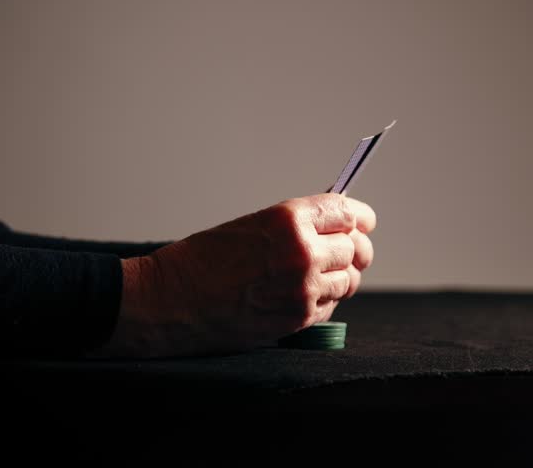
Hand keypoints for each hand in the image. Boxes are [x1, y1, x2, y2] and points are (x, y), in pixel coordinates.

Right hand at [96, 193, 375, 357]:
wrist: (169, 300)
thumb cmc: (201, 259)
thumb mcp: (251, 226)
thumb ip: (296, 225)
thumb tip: (336, 227)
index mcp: (289, 219)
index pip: (348, 213)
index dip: (360, 218)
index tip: (363, 222)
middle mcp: (302, 252)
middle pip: (355, 248)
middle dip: (353, 250)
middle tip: (348, 252)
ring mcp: (303, 289)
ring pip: (348, 280)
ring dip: (339, 277)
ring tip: (318, 276)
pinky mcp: (297, 319)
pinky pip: (331, 307)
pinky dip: (324, 301)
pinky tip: (302, 295)